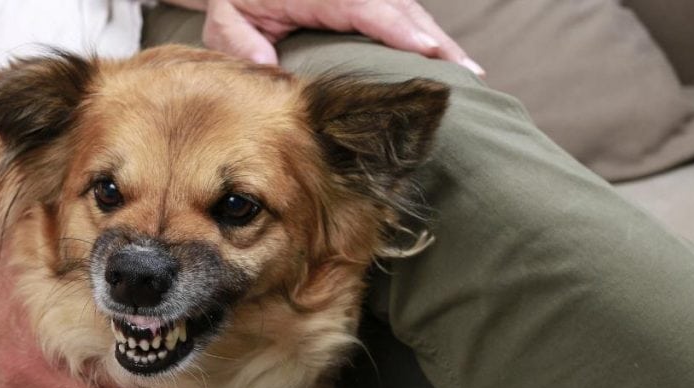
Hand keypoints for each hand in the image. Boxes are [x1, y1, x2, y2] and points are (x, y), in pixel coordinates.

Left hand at [200, 0, 483, 74]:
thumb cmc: (232, 0)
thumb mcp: (227, 21)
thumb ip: (245, 44)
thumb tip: (268, 70)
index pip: (364, 7)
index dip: (397, 29)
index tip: (426, 50)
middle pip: (400, 8)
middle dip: (434, 40)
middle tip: (466, 75)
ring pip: (406, 10)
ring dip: (437, 40)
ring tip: (467, 73)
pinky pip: (399, 13)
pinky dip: (421, 34)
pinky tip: (443, 58)